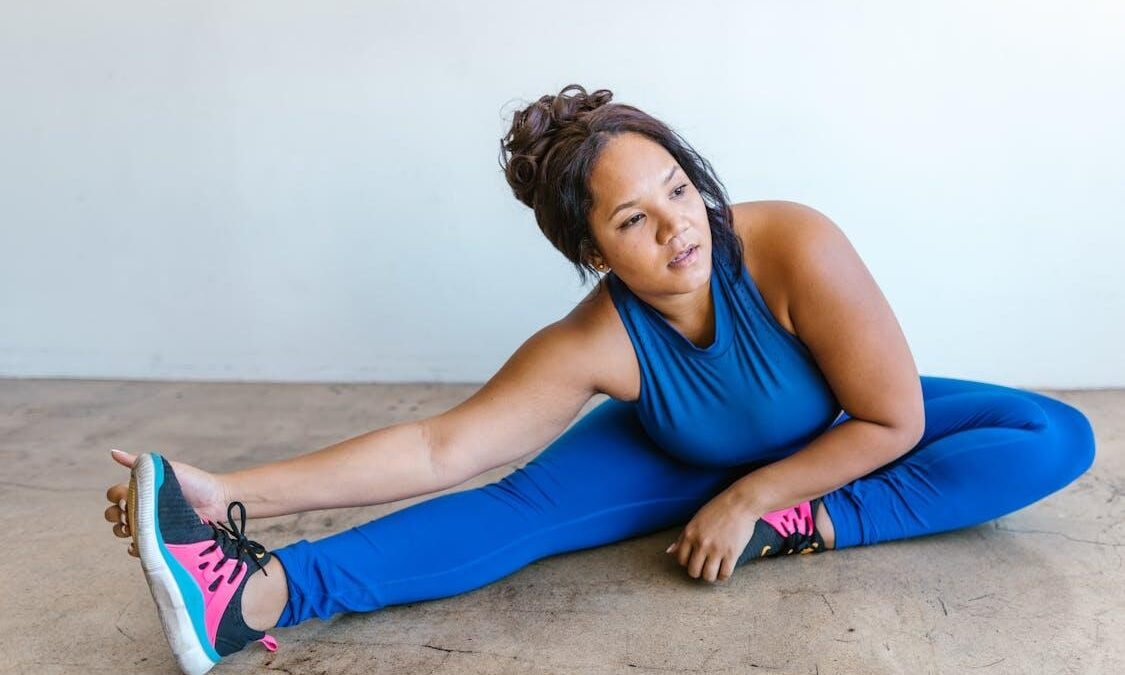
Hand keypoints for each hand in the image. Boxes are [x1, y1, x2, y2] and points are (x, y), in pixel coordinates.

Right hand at [103, 448, 230, 557]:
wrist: (218, 500)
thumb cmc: (195, 482)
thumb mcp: (166, 468)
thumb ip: (139, 462)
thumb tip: (113, 452)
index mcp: (141, 491)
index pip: (114, 495)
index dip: (115, 496)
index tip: (125, 497)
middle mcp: (143, 508)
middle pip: (113, 514)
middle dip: (115, 514)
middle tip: (129, 513)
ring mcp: (151, 525)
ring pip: (122, 532)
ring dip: (122, 530)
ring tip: (134, 527)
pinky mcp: (160, 540)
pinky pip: (140, 549)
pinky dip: (135, 548)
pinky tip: (139, 543)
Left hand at [666, 488, 758, 582]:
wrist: (740, 503)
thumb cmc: (718, 509)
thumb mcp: (696, 520)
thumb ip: (682, 537)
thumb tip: (669, 551)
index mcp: (690, 534)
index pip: (681, 559)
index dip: (687, 562)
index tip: (695, 559)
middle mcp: (701, 543)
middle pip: (693, 571)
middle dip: (698, 571)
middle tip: (704, 566)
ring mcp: (716, 550)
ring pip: (708, 576)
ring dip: (710, 575)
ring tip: (714, 569)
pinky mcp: (731, 554)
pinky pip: (724, 574)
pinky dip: (723, 575)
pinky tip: (724, 568)